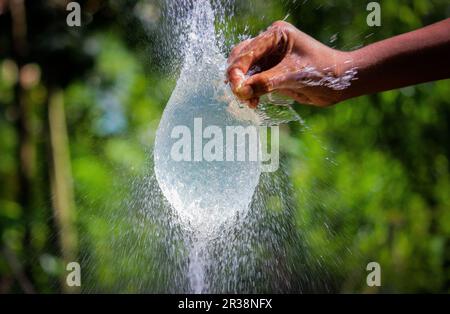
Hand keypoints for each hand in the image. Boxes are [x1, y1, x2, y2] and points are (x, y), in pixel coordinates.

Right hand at [226, 21, 351, 107]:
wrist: (341, 83)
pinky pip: (254, 81)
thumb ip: (265, 82)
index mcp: (276, 35)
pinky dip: (251, 92)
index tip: (236, 88)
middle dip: (237, 77)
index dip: (238, 70)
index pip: (247, 51)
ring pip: (246, 71)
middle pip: (241, 58)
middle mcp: (271, 44)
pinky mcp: (273, 73)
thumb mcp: (293, 76)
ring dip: (243, 86)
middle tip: (238, 94)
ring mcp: (271, 58)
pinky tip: (254, 102)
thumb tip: (240, 91)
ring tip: (248, 101)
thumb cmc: (323, 72)